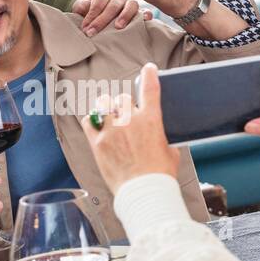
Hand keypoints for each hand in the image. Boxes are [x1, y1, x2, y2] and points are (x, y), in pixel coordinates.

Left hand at [69, 0, 150, 35]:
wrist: (97, 17)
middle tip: (93, 32)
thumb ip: (81, 5)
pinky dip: (146, 14)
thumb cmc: (88, 13)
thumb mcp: (82, 7)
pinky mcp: (138, 13)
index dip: (91, 15)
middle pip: (113, 6)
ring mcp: (129, 4)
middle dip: (102, 20)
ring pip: (131, 5)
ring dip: (125, 16)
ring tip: (118, 27)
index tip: (85, 27)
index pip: (99, 2)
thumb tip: (84, 6)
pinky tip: (145, 19)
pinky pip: (145, 11)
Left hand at [80, 63, 179, 193]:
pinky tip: (95, 125)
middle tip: (126, 117)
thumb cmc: (160, 175)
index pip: (150, 89)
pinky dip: (92, 120)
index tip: (148, 68)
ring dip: (107, 108)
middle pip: (123, 99)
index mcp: (151, 119)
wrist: (144, 192)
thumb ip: (162, 137)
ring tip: (108, 116)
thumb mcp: (170, 151)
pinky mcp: (98, 143)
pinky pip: (89, 121)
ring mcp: (112, 130)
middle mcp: (130, 120)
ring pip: (104, 105)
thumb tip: (158, 136)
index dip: (149, 75)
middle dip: (125, 106)